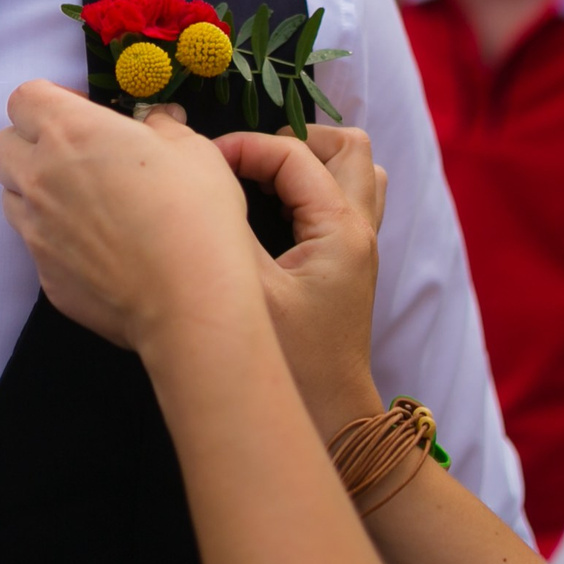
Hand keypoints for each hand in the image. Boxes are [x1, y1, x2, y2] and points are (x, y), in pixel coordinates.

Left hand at [0, 81, 266, 352]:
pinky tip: (101, 250)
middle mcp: (40, 178)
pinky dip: (58, 239)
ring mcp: (36, 231)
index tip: (84, 115)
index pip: (24, 99)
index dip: (51, 101)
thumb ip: (162, 128)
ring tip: (86, 204)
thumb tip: (157, 122)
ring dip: (37, 191)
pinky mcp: (45, 277)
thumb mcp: (193, 150)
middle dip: (29, 143)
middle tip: (76, 156)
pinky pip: (37, 245)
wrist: (191, 300)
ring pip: (12, 197)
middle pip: (3, 146)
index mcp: (70, 132)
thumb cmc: (195, 212)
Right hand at [214, 124, 386, 436]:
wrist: (333, 422)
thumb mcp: (250, 294)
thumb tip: (202, 183)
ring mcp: (361, 248)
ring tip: (262, 180)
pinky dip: (313, 189)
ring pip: (355, 173)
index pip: (294, 154)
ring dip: (312, 163)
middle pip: (348, 148)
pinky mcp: (350, 266)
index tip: (203, 166)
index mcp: (341, 230)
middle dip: (294, 141)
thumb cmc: (293, 364)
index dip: (245, 147)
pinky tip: (273, 210)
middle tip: (245, 163)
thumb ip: (227, 232)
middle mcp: (361, 230)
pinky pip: (346, 202)